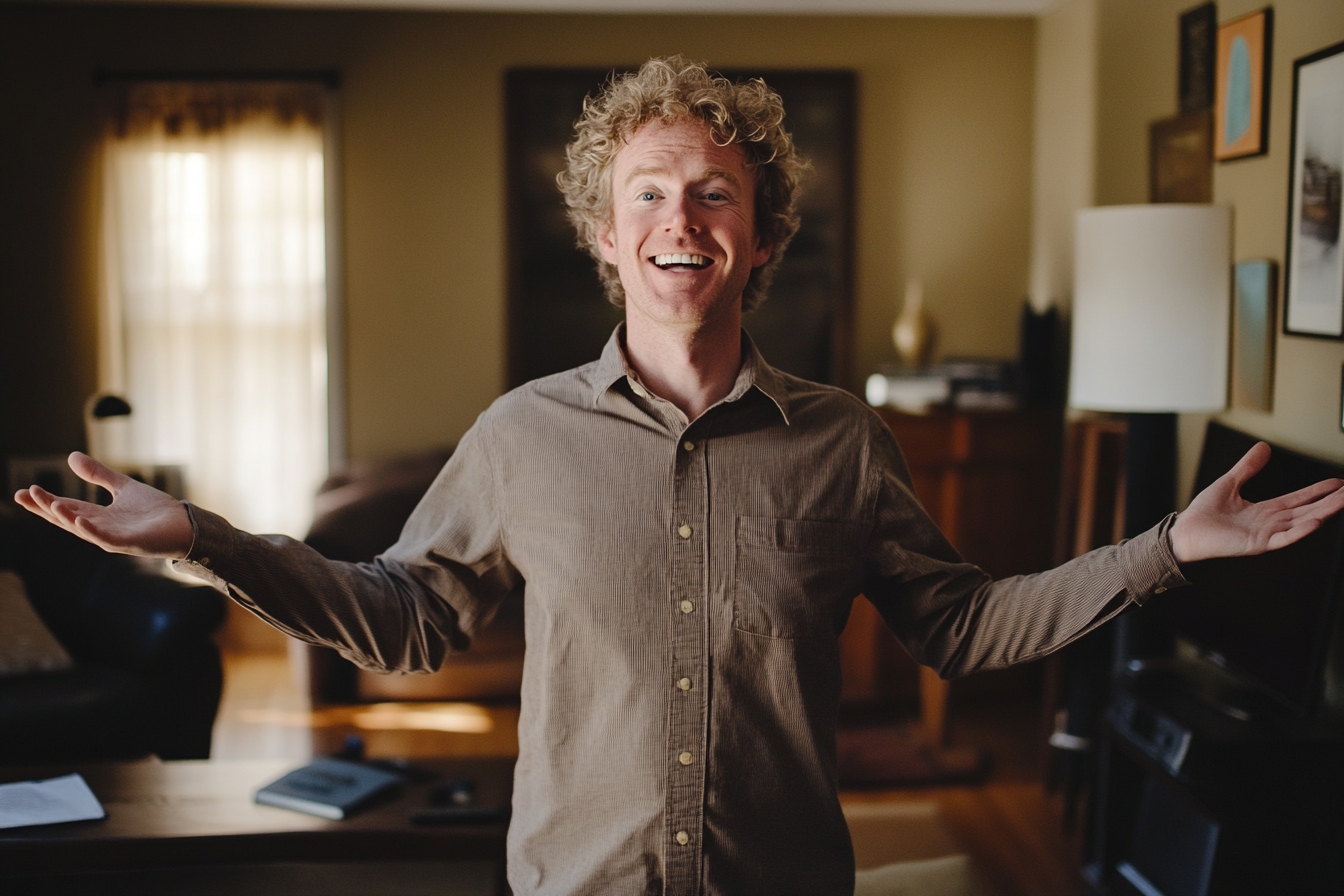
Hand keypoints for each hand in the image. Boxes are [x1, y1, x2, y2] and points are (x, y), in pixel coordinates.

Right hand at [13, 452, 193, 558]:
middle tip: (24, 495)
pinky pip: (105, 538)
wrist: (185, 524)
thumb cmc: (155, 510)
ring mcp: (113, 538)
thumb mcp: (123, 486)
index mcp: (97, 516)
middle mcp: (100, 528)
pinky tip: (79, 520)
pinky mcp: (129, 544)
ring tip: (49, 503)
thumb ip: (98, 474)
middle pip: (66, 518)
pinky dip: (91, 530)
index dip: (43, 501)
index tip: (22, 492)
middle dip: (45, 508)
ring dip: (65, 517)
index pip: (64, 507)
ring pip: (82, 528)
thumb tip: (71, 456)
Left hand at [1170, 441, 1343, 563]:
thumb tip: (1264, 447)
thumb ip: (1248, 467)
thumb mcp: (1229, 482)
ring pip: (1302, 523)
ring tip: (1342, 501)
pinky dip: (1301, 531)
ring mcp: (1266, 534)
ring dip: (1324, 512)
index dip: (1318, 491)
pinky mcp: (1258, 544)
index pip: (1299, 499)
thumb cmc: (1203, 513)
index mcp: (1265, 510)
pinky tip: (1317, 521)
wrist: (1185, 531)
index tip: (1338, 483)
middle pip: (1307, 510)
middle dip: (1330, 501)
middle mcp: (1270, 523)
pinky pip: (1284, 538)